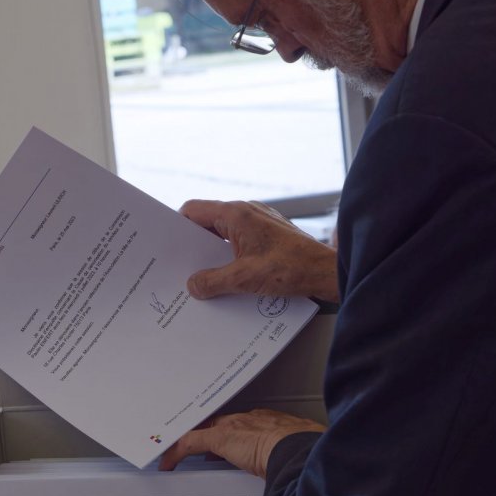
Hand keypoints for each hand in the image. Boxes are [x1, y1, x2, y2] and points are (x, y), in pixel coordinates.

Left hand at [159, 408, 324, 478]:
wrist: (301, 449)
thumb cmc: (308, 452)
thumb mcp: (301, 453)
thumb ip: (294, 459)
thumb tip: (299, 475)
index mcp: (270, 421)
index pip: (243, 424)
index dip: (231, 433)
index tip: (226, 443)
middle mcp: (249, 419)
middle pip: (218, 422)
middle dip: (205, 432)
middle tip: (192, 444)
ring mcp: (234, 427)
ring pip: (202, 430)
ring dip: (189, 441)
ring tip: (176, 452)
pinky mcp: (220, 438)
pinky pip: (190, 443)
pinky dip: (176, 453)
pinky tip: (167, 463)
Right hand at [180, 199, 339, 303]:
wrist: (326, 271)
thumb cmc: (292, 267)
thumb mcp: (244, 278)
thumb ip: (213, 281)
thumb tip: (193, 285)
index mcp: (236, 214)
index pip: (193, 210)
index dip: (178, 227)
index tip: (169, 246)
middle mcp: (246, 212)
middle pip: (208, 223)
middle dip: (195, 246)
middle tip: (182, 267)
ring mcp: (258, 222)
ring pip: (224, 234)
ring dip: (214, 254)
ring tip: (205, 276)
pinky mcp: (268, 235)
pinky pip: (240, 241)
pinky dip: (231, 256)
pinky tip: (229, 278)